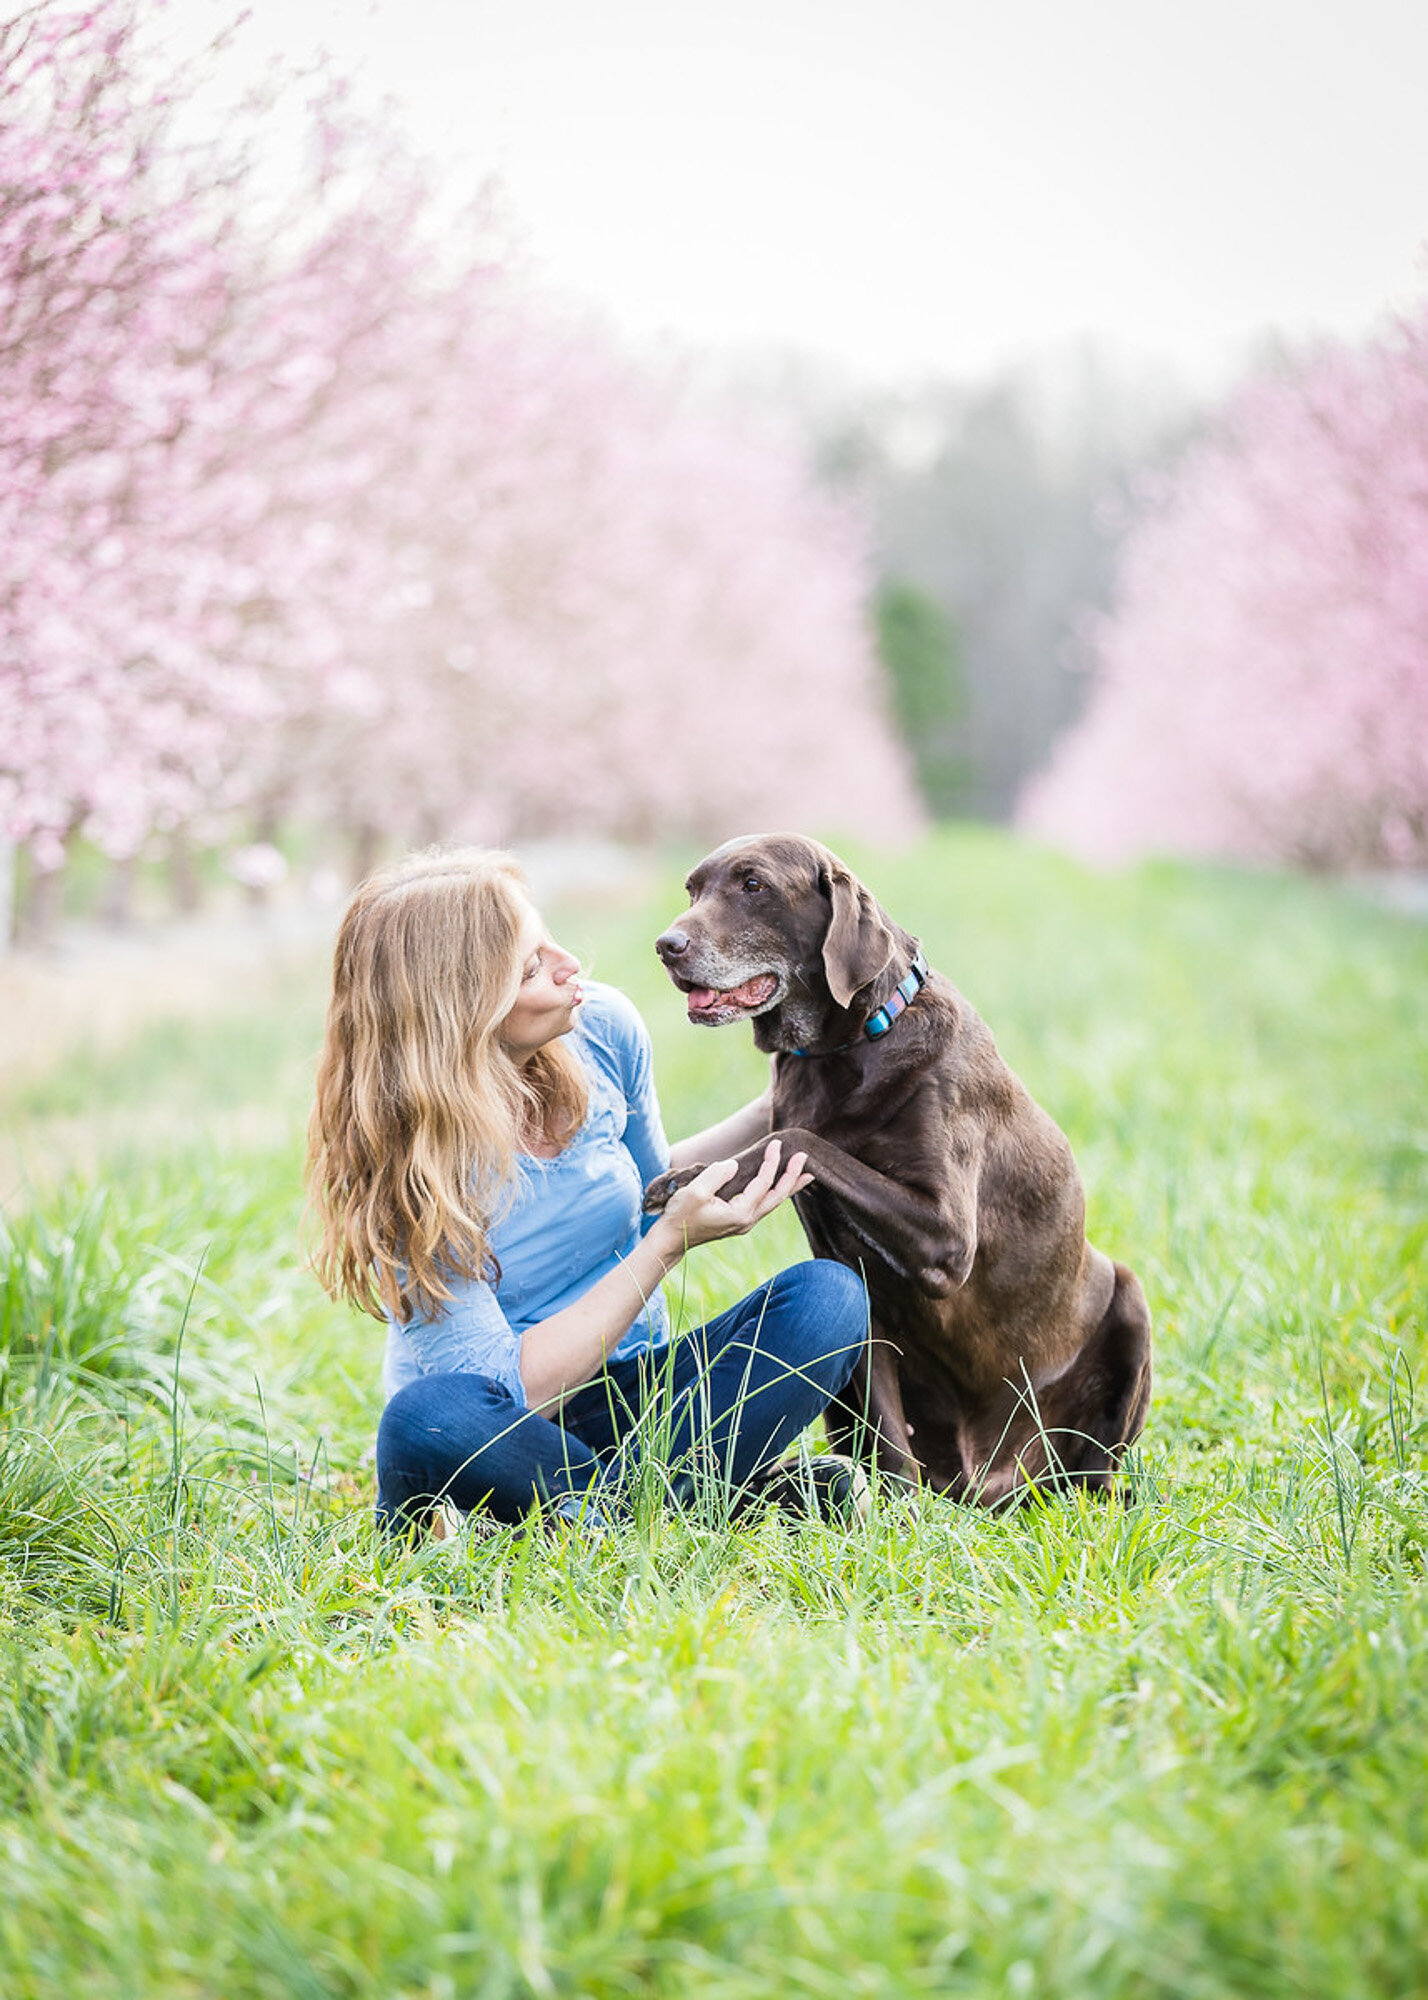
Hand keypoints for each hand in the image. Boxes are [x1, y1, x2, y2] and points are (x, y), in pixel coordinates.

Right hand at [650, 1140, 810, 1253]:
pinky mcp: (738, 1220)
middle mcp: (747, 1220)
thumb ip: (717, 1175)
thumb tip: (734, 1165)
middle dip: (792, 1176)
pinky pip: (763, 1204)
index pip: (763, 1184)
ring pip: (773, 1202)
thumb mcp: (695, 1192)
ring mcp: (744, 1222)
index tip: (777, 1144)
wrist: (671, 1239)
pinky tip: (780, 1185)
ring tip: (805, 1173)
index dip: (771, 1163)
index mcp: (740, 1214)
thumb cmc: (680, 1215)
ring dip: (788, 1185)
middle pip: (778, 1197)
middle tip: (805, 1157)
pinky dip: (775, 1191)